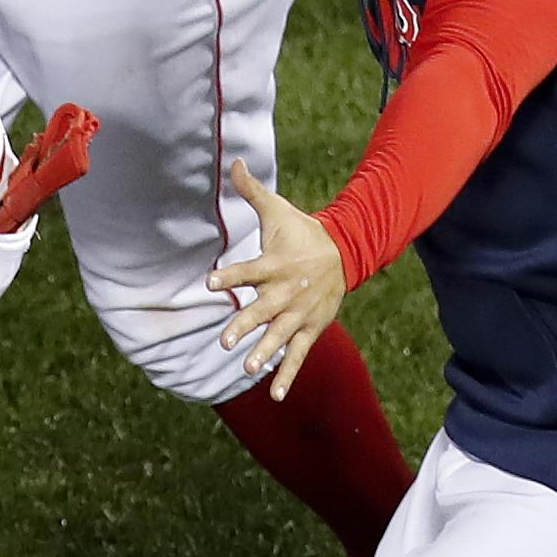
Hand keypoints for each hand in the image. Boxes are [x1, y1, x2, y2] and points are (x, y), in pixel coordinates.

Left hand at [211, 159, 347, 399]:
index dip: (230, 274)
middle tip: (225, 341)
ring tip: (248, 368)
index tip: (210, 281)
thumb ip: (252, 191)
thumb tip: (234, 162)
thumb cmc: (302, 233)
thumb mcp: (278, 211)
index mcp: (276, 264)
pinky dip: (288, 374)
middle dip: (246, 325)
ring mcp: (301, 313)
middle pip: (263, 310)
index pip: (249, 269)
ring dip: (266, 352)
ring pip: (281, 336)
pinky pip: (299, 354)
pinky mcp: (311, 328)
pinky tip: (274, 394)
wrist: (346, 252)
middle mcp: (287, 291)